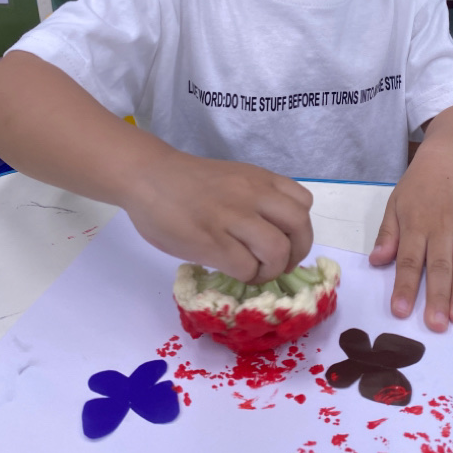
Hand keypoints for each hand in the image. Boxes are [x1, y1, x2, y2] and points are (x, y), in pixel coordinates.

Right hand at [124, 152, 313, 283]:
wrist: (148, 176)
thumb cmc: (188, 181)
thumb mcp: (234, 178)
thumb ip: (256, 199)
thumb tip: (274, 235)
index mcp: (260, 180)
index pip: (304, 203)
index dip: (300, 229)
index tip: (286, 241)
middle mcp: (252, 195)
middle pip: (298, 227)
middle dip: (296, 253)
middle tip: (279, 264)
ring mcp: (232, 218)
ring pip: (276, 250)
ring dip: (271, 270)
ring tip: (255, 272)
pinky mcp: (211, 242)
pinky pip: (245, 267)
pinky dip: (246, 277)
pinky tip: (232, 271)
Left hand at [368, 135, 452, 331]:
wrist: (449, 160)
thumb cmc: (418, 188)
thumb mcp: (395, 205)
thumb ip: (388, 234)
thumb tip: (376, 261)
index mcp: (415, 224)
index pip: (409, 260)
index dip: (405, 286)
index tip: (401, 312)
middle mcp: (441, 226)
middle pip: (439, 266)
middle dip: (437, 297)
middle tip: (436, 325)